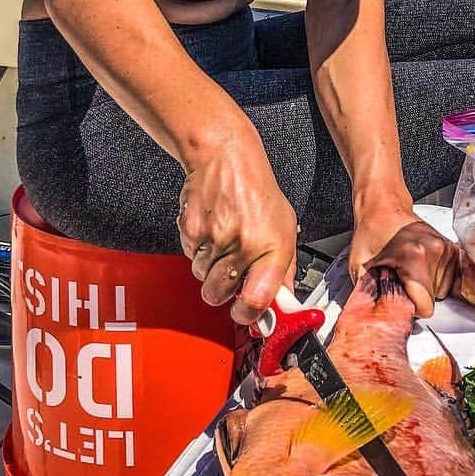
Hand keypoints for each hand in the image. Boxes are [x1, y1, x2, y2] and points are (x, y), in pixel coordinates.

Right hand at [177, 132, 297, 326]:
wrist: (226, 158)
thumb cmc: (257, 191)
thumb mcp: (284, 228)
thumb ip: (284, 268)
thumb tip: (283, 300)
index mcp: (272, 248)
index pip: (257, 300)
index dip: (249, 316)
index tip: (248, 317)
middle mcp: (243, 246)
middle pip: (220, 295)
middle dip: (223, 291)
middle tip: (232, 274)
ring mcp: (215, 239)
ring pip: (203, 278)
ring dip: (210, 269)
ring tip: (223, 244)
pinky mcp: (191, 232)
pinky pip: (190, 258)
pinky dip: (198, 251)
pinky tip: (211, 232)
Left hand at [350, 207, 458, 319]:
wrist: (383, 208)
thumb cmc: (371, 232)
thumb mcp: (359, 267)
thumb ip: (370, 295)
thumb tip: (376, 317)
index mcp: (413, 256)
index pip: (426, 307)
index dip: (411, 308)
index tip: (400, 296)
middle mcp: (434, 250)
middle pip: (434, 298)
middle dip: (416, 295)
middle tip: (400, 278)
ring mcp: (445, 248)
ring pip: (443, 290)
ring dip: (427, 286)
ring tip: (409, 269)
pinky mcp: (452, 248)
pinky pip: (450, 278)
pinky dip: (436, 278)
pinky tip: (421, 267)